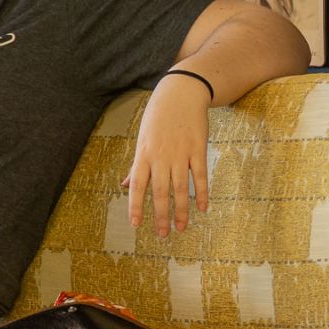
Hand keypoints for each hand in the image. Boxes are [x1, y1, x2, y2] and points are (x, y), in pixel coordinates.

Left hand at [128, 74, 211, 237]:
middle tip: (162, 235)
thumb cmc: (157, 118)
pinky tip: (202, 208)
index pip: (138, 186)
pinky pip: (200, 176)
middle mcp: (161, 156)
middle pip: (160, 192)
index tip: (136, 226)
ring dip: (181, 210)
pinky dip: (202, 193)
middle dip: (160, 215)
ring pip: (180, 188)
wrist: (180, 93)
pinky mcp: (197, 149)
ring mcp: (180, 154)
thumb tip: (125, 186)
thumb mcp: (142, 139)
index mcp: (144, 155)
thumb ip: (136, 166)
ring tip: (181, 228)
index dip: (136, 207)